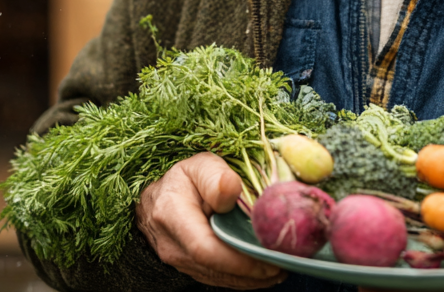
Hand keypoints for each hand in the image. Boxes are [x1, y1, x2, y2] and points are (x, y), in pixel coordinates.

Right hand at [137, 152, 287, 288]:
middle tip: (286, 262)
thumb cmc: (184, 179)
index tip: (269, 258)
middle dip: (254, 270)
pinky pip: (219, 279)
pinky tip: (264, 269)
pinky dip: (244, 277)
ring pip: (219, 278)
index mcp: (172, 213)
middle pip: (216, 268)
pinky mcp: (191, 269)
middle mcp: (172, 245)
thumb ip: (215, 175)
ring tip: (280, 266)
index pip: (205, 248)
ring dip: (252, 277)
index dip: (239, 260)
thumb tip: (231, 190)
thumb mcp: (199, 165)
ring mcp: (180, 262)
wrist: (157, 200)